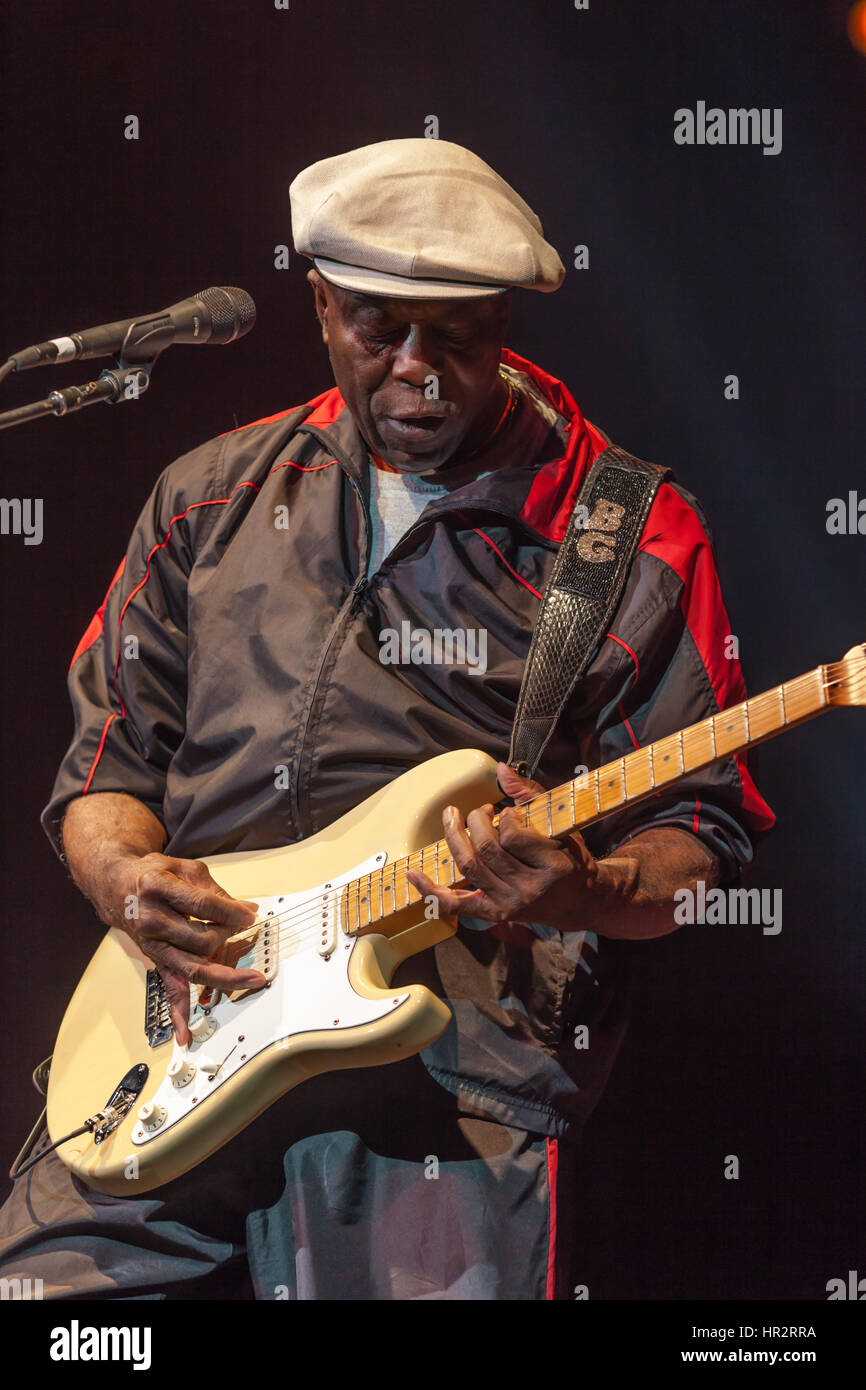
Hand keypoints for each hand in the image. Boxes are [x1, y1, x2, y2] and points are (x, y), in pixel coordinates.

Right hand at [104, 852, 263, 1043]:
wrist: (119, 886)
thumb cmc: (154, 875)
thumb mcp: (185, 870)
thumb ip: (216, 891)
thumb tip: (247, 908)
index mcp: (158, 888)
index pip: (202, 905)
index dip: (231, 912)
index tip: (250, 915)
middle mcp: (151, 920)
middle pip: (201, 939)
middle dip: (229, 935)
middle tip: (243, 927)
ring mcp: (152, 944)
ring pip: (192, 967)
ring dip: (224, 976)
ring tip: (250, 980)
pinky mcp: (156, 960)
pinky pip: (168, 988)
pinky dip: (178, 1013)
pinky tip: (185, 1034)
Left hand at [407, 762, 599, 931]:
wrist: (579, 901)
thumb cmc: (569, 857)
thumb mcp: (560, 823)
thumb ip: (530, 793)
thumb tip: (502, 768)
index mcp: (553, 866)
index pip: (514, 836)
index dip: (505, 818)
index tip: (509, 813)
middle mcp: (530, 889)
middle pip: (487, 849)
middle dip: (476, 821)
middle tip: (480, 810)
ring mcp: (510, 903)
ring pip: (470, 867)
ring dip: (456, 837)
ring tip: (454, 818)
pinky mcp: (495, 913)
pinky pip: (457, 903)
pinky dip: (431, 890)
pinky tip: (413, 874)